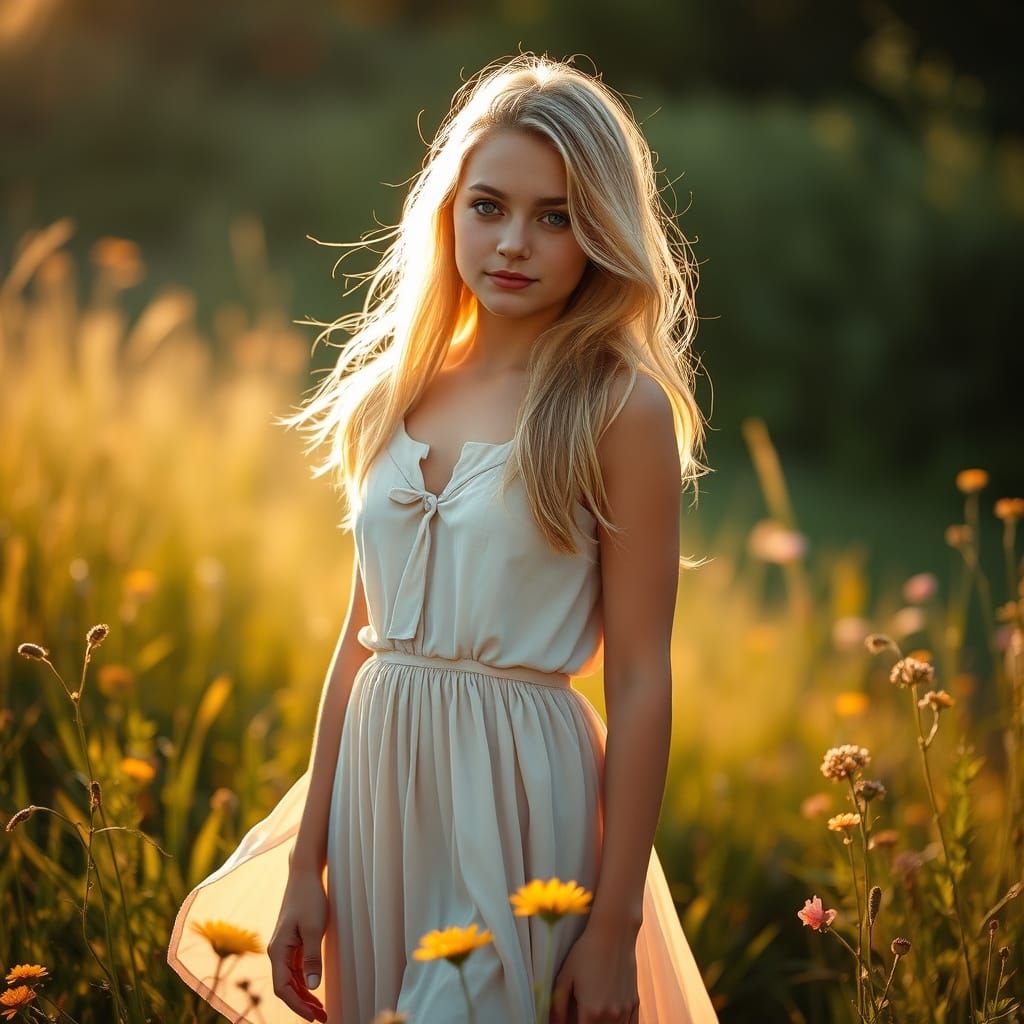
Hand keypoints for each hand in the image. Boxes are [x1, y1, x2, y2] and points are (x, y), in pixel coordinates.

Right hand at [267, 869, 328, 1022]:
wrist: (305, 874)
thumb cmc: (309, 898)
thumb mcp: (313, 928)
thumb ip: (312, 958)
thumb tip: (311, 987)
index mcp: (278, 950)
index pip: (283, 987)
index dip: (297, 1005)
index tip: (313, 1016)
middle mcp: (277, 951)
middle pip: (286, 987)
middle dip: (303, 1004)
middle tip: (323, 1017)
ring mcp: (284, 947)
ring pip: (291, 979)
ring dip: (305, 995)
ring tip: (321, 1009)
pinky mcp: (293, 942)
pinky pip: (296, 968)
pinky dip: (305, 981)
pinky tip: (315, 989)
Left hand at [550, 923, 638, 1023]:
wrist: (613, 933)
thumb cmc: (586, 953)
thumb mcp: (565, 977)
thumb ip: (557, 1007)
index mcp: (591, 1012)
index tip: (570, 1020)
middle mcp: (611, 1015)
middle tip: (579, 1015)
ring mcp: (625, 1010)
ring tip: (593, 1016)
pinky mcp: (635, 1002)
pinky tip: (611, 1019)